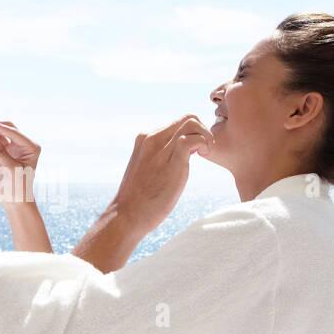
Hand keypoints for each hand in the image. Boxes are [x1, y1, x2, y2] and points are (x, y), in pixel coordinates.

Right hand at [0, 120, 39, 207]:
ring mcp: (13, 149)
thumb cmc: (18, 187)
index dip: (1, 128)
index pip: (15, 132)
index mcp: (31, 147)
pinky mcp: (4, 154)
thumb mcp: (10, 169)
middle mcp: (23, 146)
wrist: (15, 200)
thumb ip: (0, 153)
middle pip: (7, 129)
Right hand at [112, 114, 212, 236]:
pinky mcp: (171, 161)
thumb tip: (180, 155)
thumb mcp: (145, 169)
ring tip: (205, 152)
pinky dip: (204, 142)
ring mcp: (160, 148)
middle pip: (187, 117)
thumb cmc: (137, 198)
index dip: (191, 132)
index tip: (195, 148)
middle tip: (204, 149)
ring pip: (192, 123)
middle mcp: (151, 138)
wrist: (127, 215)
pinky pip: (193, 139)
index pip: (176, 122)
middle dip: (202, 130)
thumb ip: (159, 157)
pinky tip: (204, 155)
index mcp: (145, 139)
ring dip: (206, 135)